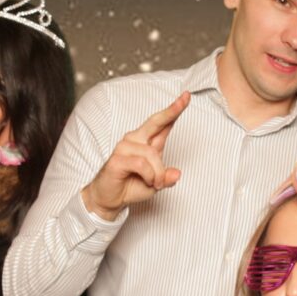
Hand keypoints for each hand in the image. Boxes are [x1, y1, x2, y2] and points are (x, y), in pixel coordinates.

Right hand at [82, 91, 190, 220]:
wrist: (110, 198)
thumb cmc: (131, 186)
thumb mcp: (156, 184)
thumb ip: (166, 177)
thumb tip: (176, 174)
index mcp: (147, 142)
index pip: (162, 124)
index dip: (174, 109)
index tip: (186, 96)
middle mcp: (135, 140)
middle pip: (155, 122)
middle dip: (172, 110)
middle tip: (185, 98)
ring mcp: (125, 147)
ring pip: (152, 154)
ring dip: (158, 173)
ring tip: (154, 183)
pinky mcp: (117, 158)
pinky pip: (141, 164)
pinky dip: (149, 176)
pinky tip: (147, 181)